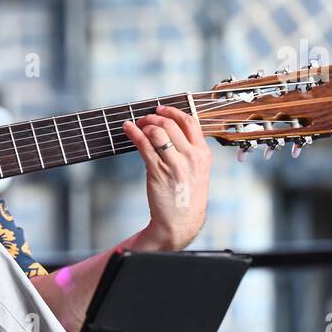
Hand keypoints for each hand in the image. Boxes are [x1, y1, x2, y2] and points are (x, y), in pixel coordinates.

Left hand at [121, 105, 210, 249]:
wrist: (181, 222)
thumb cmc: (187, 197)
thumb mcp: (198, 171)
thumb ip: (190, 151)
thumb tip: (173, 130)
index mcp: (203, 154)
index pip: (189, 122)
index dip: (173, 111)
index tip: (161, 109)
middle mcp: (191, 157)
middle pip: (170, 124)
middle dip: (154, 117)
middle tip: (145, 118)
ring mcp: (174, 164)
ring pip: (157, 132)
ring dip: (144, 125)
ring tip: (137, 126)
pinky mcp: (157, 172)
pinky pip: (143, 146)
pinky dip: (133, 133)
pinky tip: (127, 129)